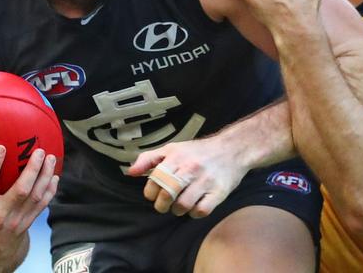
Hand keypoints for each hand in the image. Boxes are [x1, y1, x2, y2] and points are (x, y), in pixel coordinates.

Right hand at [0, 145, 58, 271]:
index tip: (1, 147)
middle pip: (21, 189)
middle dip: (32, 169)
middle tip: (39, 151)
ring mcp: (15, 221)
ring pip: (35, 196)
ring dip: (45, 176)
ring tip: (51, 159)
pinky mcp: (25, 225)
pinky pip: (41, 206)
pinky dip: (50, 191)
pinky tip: (54, 177)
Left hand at [127, 137, 249, 218]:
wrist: (232, 149)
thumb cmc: (198, 151)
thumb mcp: (173, 148)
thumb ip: (150, 159)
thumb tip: (130, 172)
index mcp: (177, 156)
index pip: (155, 180)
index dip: (150, 192)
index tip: (154, 194)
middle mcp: (191, 168)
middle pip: (167, 194)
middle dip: (161, 205)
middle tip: (164, 204)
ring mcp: (206, 180)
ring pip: (183, 206)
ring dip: (177, 210)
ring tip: (179, 205)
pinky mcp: (219, 192)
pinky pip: (201, 211)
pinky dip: (194, 213)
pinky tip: (195, 207)